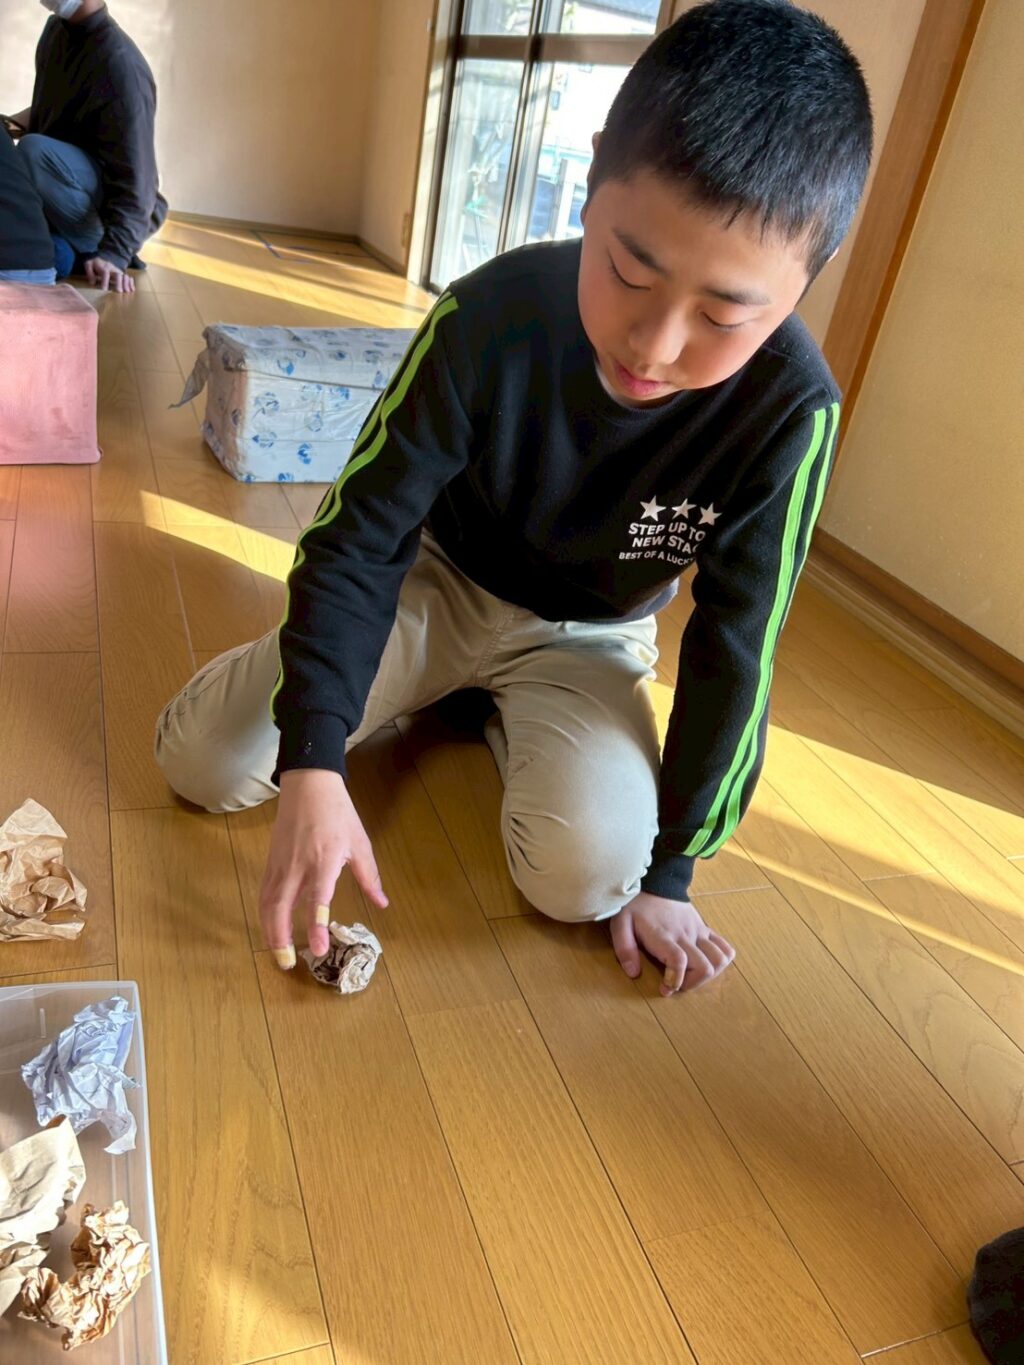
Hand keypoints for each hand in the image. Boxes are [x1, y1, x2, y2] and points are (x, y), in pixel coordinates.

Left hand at [84, 256, 134, 292]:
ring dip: (126, 284)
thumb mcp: (89, 265)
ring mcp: (119, 271)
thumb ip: (89, 272)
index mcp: (103, 267)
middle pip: (118, 275)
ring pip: (124, 276)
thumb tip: (92, 282)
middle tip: (119, 291)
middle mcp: (113, 269)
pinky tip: (132, 290)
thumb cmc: (95, 264)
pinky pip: (128, 278)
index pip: (105, 273)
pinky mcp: (122, 275)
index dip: (105, 280)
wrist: (102, 258)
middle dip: (119, 283)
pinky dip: (131, 283)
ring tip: (127, 291)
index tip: (104, 289)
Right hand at [259, 768, 387, 968]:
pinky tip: (271, 928)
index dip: (315, 926)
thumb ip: (369, 877)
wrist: (308, 784)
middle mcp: (298, 866)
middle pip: (281, 908)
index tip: (317, 950)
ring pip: (268, 904)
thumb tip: (381, 904)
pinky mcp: (271, 862)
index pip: (317, 900)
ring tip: (278, 954)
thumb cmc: (338, 812)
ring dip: (270, 931)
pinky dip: (265, 915)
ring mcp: (281, 864)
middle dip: (282, 939)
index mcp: (324, 860)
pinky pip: (264, 893)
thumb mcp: (360, 843)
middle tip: (288, 964)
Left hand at [611, 891, 735, 995]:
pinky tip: (705, 963)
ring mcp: (698, 931)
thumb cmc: (635, 905)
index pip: (678, 961)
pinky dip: (722, 960)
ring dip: (709, 974)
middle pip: (705, 966)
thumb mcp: (620, 924)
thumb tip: (633, 973)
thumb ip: (624, 949)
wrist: (656, 881)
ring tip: (691, 976)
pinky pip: (725, 947)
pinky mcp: (704, 928)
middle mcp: (685, 935)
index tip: (664, 989)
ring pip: (720, 959)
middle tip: (676, 984)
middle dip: (692, 983)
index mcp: (663, 936)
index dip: (674, 980)